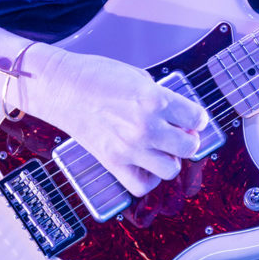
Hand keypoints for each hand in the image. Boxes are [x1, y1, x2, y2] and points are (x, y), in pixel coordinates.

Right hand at [22, 46, 208, 198]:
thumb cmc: (96, 75)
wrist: (61, 87)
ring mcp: (130, 147)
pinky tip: (144, 164)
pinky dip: (147, 178)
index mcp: (155, 99)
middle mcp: (146, 126)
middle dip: (188, 139)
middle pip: (189, 146)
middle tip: (179, 133)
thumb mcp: (138, 76)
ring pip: (171, 169)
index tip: (192, 119)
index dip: (197, 118)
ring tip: (160, 148)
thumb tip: (176, 115)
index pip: (197, 118)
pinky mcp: (113, 162)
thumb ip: (160, 97)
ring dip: (170, 159)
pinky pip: (142, 185)